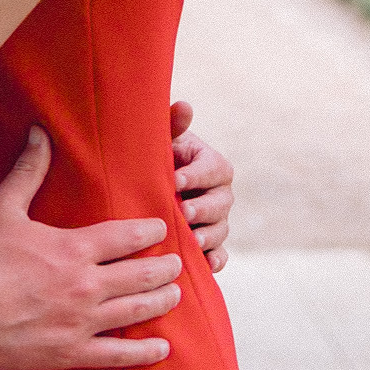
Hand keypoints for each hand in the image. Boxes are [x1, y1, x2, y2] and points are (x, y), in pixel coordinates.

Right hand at [0, 128, 180, 369]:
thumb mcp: (2, 206)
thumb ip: (28, 170)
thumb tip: (41, 132)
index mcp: (73, 248)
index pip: (125, 236)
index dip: (148, 232)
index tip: (162, 228)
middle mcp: (86, 285)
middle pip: (139, 275)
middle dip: (163, 267)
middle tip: (177, 263)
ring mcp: (81, 322)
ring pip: (136, 312)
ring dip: (160, 301)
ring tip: (175, 294)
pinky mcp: (70, 352)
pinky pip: (117, 355)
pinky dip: (143, 353)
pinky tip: (161, 349)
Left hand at [170, 100, 232, 273]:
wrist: (148, 182)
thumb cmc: (158, 157)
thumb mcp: (164, 140)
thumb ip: (174, 125)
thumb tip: (184, 106)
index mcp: (211, 164)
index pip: (214, 169)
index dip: (197, 175)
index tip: (176, 180)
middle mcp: (219, 193)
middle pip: (222, 202)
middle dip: (204, 207)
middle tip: (184, 211)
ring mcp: (217, 221)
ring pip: (221, 230)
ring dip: (208, 235)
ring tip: (191, 240)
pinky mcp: (211, 244)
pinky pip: (220, 255)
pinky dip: (215, 260)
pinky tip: (204, 264)